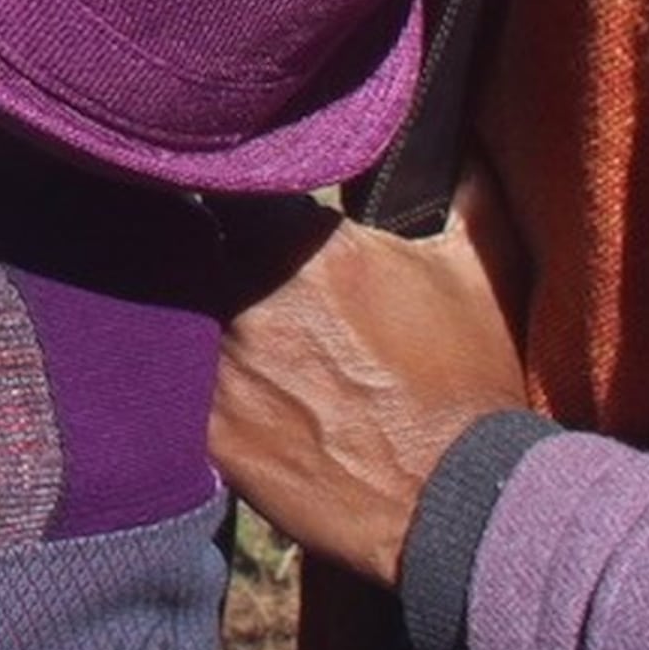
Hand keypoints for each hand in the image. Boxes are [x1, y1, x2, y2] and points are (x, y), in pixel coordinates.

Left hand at [209, 164, 532, 589]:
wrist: (457, 507)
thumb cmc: (471, 387)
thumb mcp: (480, 273)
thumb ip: (463, 193)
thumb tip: (464, 142)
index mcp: (304, 245)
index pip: (229, 186)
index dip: (230, 192)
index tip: (240, 208)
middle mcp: (247, 296)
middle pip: (191, 250)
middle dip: (205, 254)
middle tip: (226, 271)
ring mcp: (219, 367)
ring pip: (170, 316)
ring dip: (185, 318)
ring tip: (214, 334)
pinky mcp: (207, 431)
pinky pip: (169, 388)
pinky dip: (178, 383)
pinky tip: (199, 390)